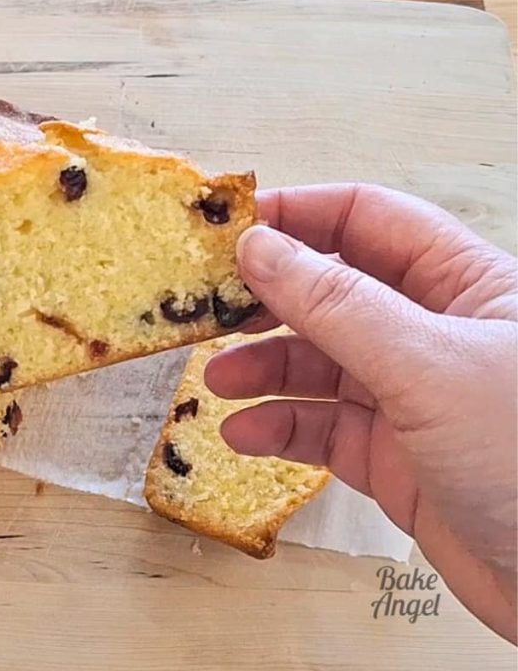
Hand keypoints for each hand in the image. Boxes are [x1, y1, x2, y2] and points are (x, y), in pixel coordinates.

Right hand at [207, 184, 516, 642]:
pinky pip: (323, 429)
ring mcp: (413, 397)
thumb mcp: (426, 366)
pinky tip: (246, 435)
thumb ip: (335, 305)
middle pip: (333, 294)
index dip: (298, 216)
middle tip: (211, 311)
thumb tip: (258, 247)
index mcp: (465, 284)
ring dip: (265, 369)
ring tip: (220, 381)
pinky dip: (281, 429)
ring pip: (320, 364)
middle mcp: (435, 334)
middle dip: (269, 301)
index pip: (368, 220)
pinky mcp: (395, 459)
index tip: (229, 228)